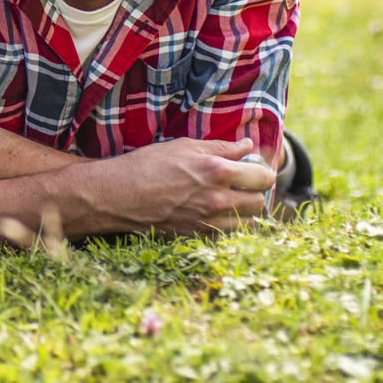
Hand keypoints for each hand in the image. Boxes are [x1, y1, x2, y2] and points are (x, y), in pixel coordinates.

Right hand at [102, 138, 275, 233]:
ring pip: (248, 223)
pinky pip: (227, 234)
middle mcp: (217, 200)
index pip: (263, 177)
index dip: (263, 171)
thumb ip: (221, 147)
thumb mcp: (184, 146)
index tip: (255, 168)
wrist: (119, 195)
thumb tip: (247, 146)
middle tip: (244, 184)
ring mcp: (208, 222)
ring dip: (245, 211)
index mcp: (217, 172)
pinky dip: (228, 225)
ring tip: (231, 200)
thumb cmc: (148, 165)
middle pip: (260, 202)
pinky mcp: (197, 236)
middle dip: (256, 192)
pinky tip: (215, 213)